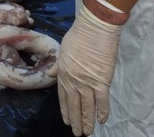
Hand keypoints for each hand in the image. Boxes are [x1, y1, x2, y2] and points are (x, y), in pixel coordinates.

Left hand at [52, 1, 122, 135]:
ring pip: (86, 106)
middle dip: (75, 120)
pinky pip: (102, 100)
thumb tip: (50, 72)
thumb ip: (58, 63)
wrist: (94, 28)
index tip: (66, 120)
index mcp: (63, 72)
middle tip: (77, 133)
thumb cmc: (79, 35)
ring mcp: (87, 82)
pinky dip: (102, 111)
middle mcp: (73, 80)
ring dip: (87, 120)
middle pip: (73, 104)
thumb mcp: (63, 49)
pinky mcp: (102, 81)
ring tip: (88, 132)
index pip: (63, 96)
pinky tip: (102, 120)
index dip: (64, 109)